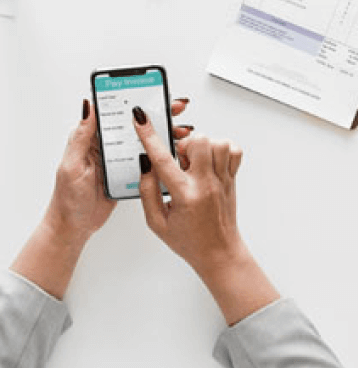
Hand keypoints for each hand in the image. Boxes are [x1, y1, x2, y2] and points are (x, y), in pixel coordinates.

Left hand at [45, 99, 193, 243]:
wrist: (74, 226)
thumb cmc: (68, 198)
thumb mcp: (73, 164)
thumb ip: (81, 136)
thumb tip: (88, 105)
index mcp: (89, 138)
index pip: (111, 111)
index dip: (130, 99)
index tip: (149, 92)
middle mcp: (104, 145)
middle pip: (131, 124)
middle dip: (153, 114)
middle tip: (174, 107)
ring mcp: (116, 160)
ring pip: (141, 141)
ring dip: (161, 134)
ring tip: (180, 130)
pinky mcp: (125, 174)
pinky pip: (144, 160)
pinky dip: (159, 155)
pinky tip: (173, 152)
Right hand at [133, 108, 278, 323]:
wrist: (219, 254)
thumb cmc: (188, 240)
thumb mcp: (156, 222)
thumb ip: (147, 191)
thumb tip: (146, 165)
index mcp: (185, 196)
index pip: (163, 159)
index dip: (149, 136)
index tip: (141, 119)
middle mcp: (207, 185)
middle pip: (198, 142)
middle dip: (182, 144)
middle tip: (178, 161)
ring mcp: (223, 180)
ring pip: (217, 142)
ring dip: (201, 146)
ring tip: (193, 162)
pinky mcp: (232, 179)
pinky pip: (233, 150)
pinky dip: (220, 148)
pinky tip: (209, 161)